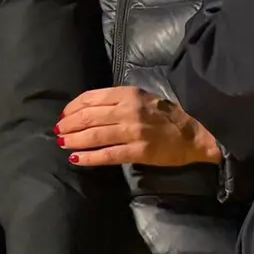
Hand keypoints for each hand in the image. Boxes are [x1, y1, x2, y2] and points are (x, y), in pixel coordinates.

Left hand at [56, 85, 221, 167]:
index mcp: (129, 94)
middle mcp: (128, 110)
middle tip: (58, 132)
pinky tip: (76, 159)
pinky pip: (107, 155)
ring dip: (74, 140)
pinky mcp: (139, 151)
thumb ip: (118, 101)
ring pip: (94, 135)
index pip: (92, 98)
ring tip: (62, 144)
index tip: (63, 115)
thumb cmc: (167, 115)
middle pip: (89, 117)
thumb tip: (89, 110)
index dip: (73, 108)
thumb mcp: (142, 98)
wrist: (195, 132)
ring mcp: (133, 131)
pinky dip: (89, 158)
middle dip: (69, 125)